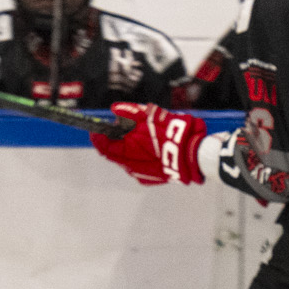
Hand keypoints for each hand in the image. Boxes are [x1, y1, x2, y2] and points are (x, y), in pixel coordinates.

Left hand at [90, 100, 206, 185]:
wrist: (192, 154)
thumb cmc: (170, 133)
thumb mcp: (149, 115)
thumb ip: (129, 112)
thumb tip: (114, 109)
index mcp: (127, 151)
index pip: (104, 146)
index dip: (98, 137)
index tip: (97, 130)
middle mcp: (130, 166)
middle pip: (114, 155)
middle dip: (114, 142)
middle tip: (119, 130)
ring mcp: (140, 175)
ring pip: (127, 161)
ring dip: (127, 150)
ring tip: (138, 138)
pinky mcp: (150, 179)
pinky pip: (139, 167)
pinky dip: (139, 157)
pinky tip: (149, 149)